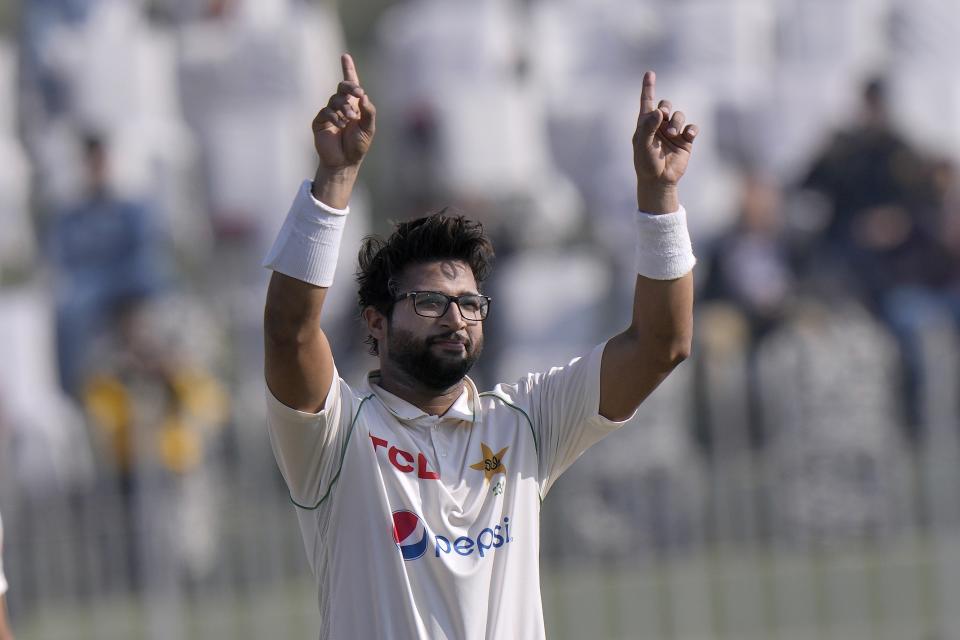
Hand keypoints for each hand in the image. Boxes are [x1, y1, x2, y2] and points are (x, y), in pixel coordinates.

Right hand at [312, 53, 375, 169]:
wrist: (345, 162)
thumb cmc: (358, 145)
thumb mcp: (368, 128)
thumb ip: (368, 111)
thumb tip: (364, 96)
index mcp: (354, 105)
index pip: (351, 84)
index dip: (348, 69)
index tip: (345, 56)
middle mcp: (341, 106)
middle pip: (343, 87)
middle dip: (351, 87)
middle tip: (359, 94)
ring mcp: (330, 113)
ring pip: (335, 100)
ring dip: (345, 108)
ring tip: (350, 119)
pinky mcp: (320, 121)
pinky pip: (326, 111)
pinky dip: (335, 117)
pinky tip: (340, 125)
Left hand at [632, 71, 697, 211]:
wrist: (659, 180)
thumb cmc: (646, 163)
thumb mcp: (643, 144)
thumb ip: (648, 126)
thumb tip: (659, 111)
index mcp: (645, 124)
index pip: (647, 102)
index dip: (648, 87)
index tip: (650, 73)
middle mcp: (659, 125)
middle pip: (666, 105)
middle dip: (665, 107)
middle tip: (663, 117)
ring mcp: (673, 132)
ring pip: (679, 116)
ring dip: (677, 122)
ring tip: (672, 134)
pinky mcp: (685, 140)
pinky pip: (692, 127)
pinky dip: (691, 129)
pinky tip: (687, 135)